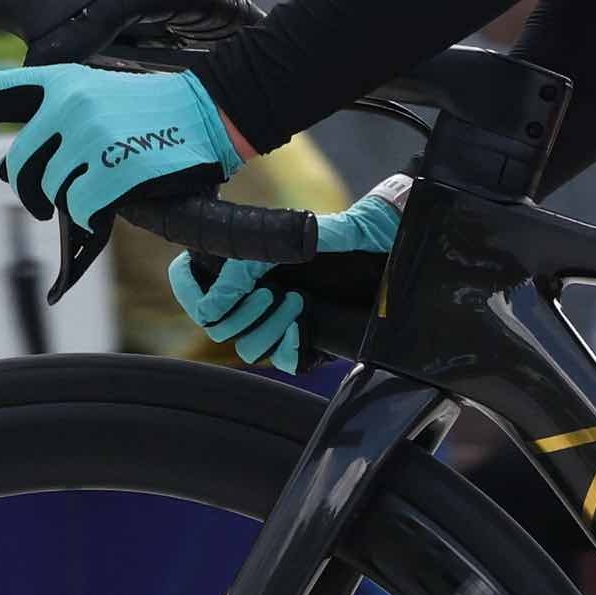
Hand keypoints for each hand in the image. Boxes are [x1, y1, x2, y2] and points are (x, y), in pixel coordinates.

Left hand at [0, 58, 246, 239]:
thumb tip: (12, 167)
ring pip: (51, 190)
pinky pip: (81, 207)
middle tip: (41, 205)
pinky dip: (92, 213)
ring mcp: (89, 133)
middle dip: (29, 193)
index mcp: (60, 81)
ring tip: (98, 187)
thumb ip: (54, 121)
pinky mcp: (112, 165)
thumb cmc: (149, 114)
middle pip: (21, 165)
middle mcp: (67, 102)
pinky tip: (110, 202)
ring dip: (71, 200)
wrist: (208, 111)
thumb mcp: (95, 98)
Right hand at [173, 188, 404, 372]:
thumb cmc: (360, 233)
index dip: (191, 288)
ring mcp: (286, 316)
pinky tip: (304, 331)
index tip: (218, 293)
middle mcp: (262, 288)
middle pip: (214, 321)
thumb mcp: (306, 233)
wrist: (405, 252)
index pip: (190, 276)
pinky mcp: (312, 339)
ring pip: (245, 346)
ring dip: (263, 329)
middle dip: (234, 312)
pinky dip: (286, 349)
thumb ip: (262, 250)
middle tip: (269, 294)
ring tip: (296, 304)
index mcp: (251, 259)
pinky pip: (282, 361)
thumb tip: (227, 282)